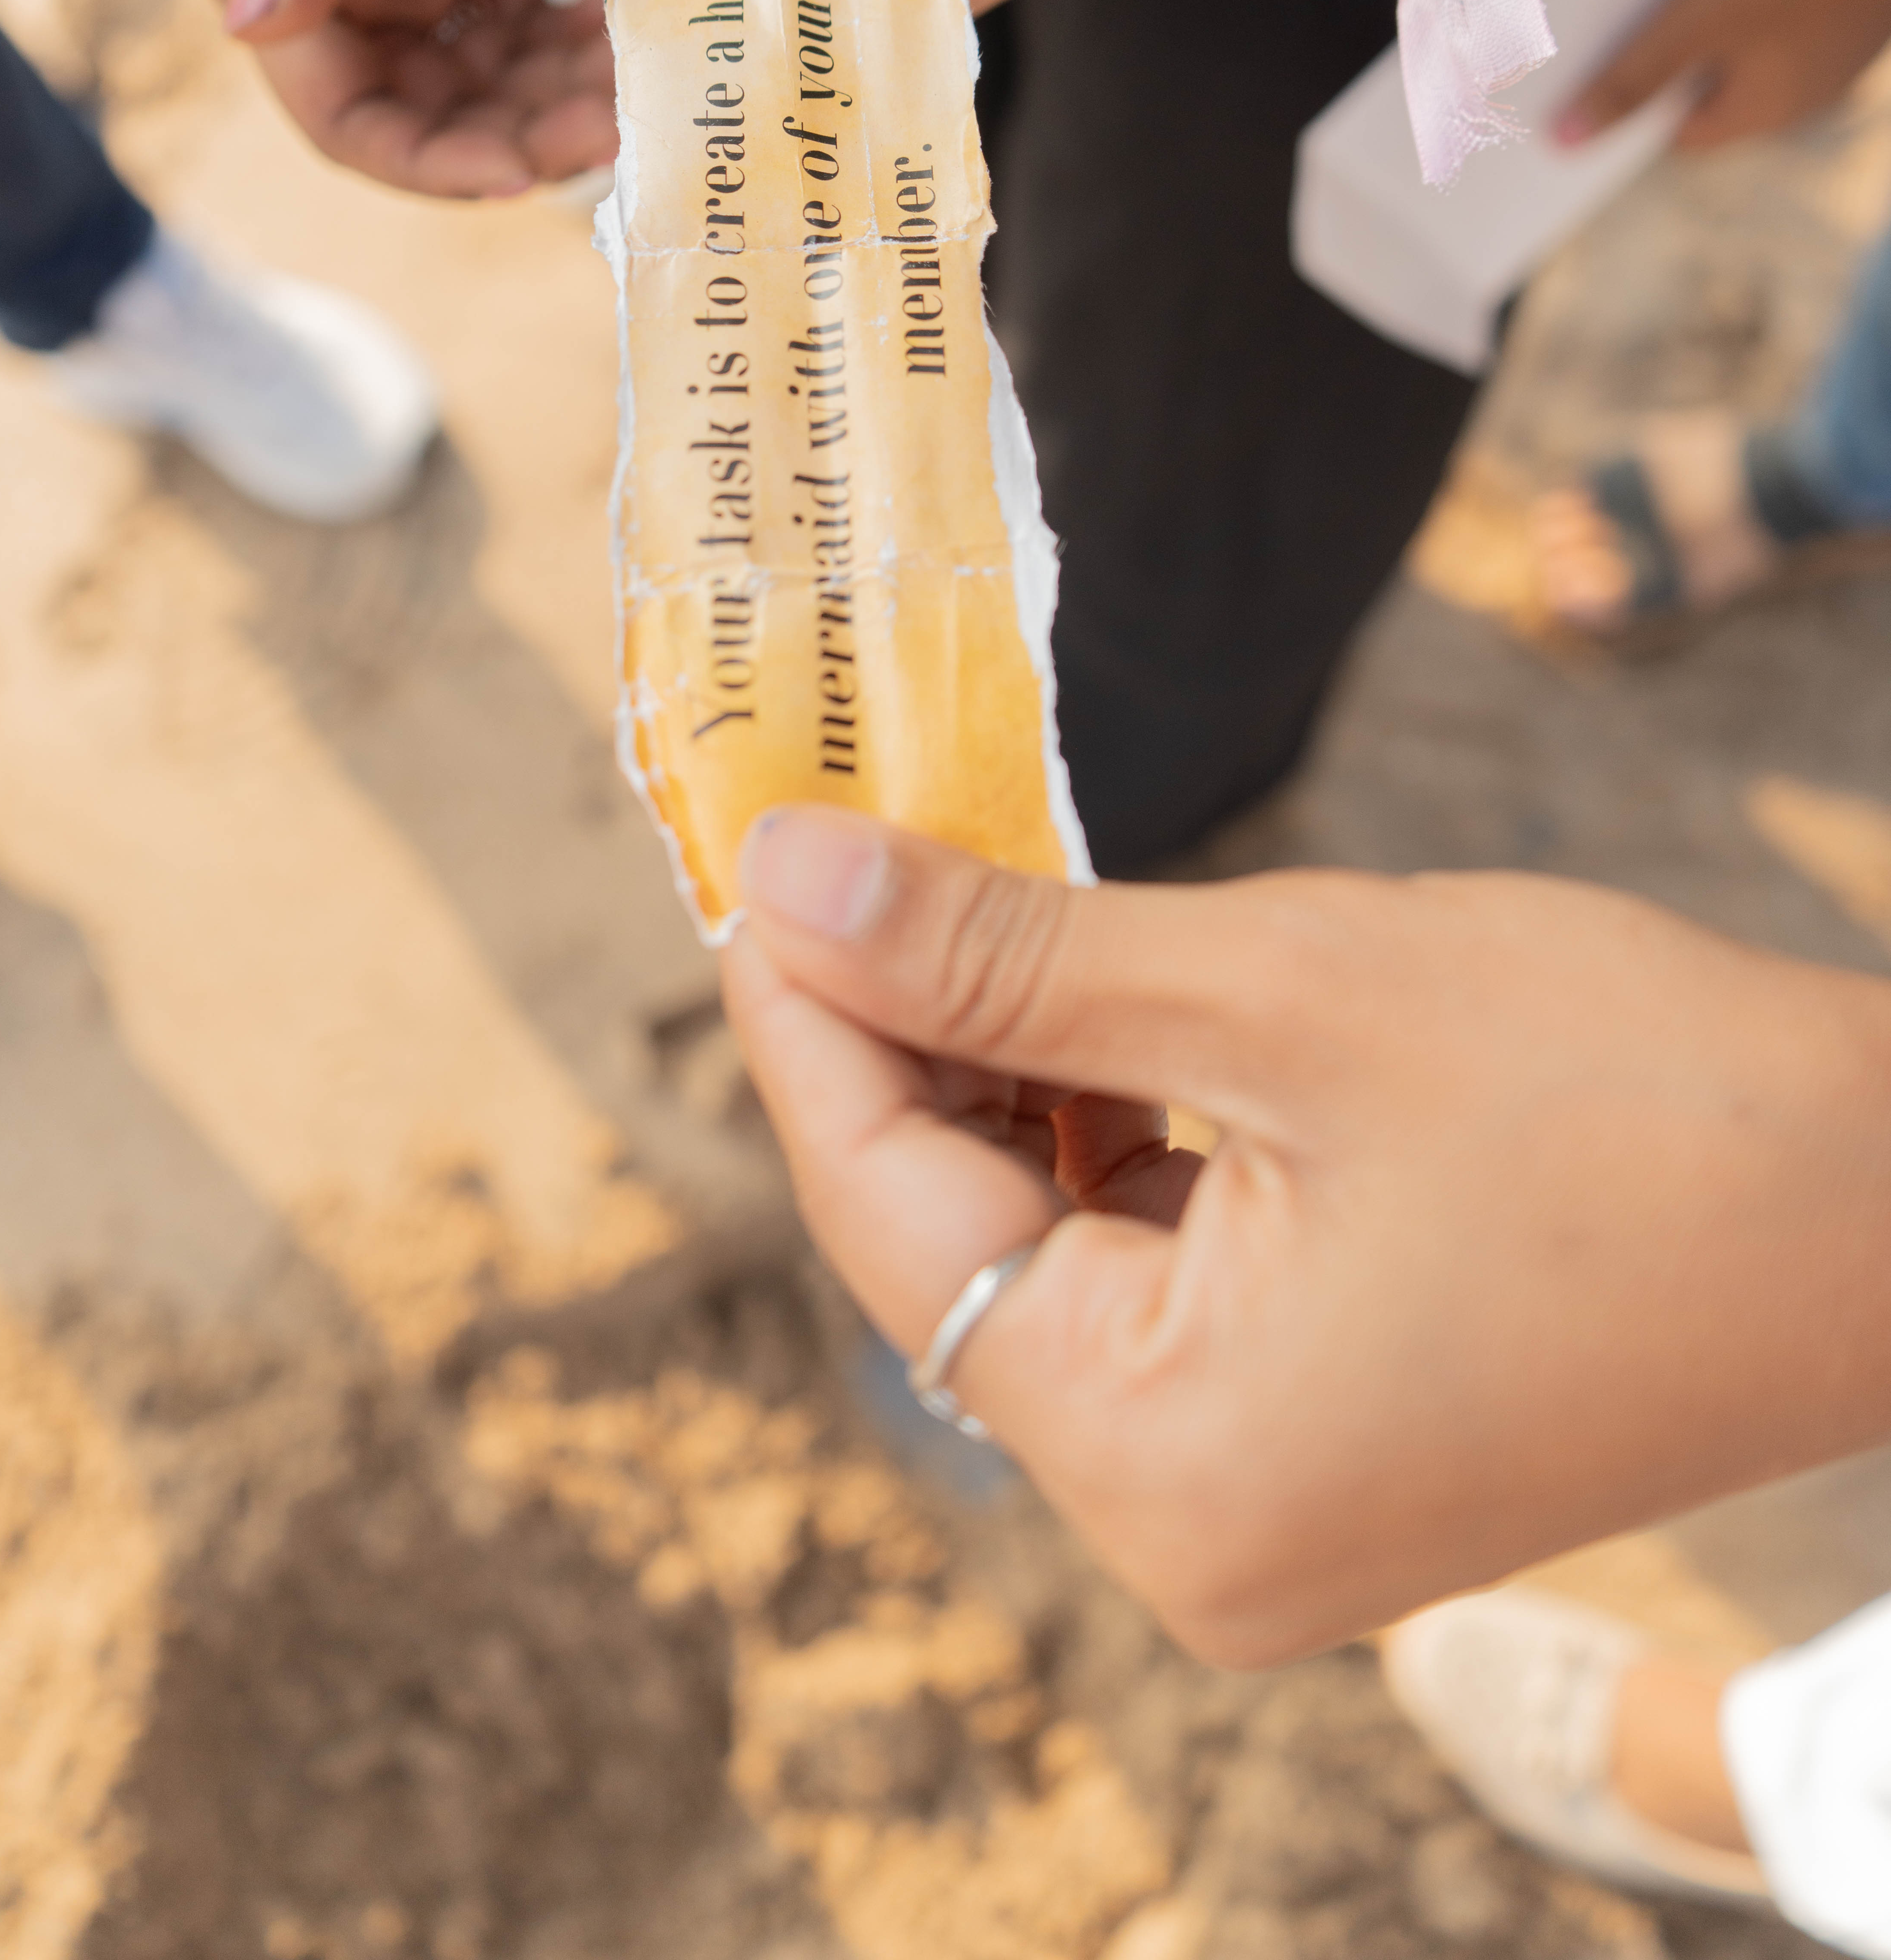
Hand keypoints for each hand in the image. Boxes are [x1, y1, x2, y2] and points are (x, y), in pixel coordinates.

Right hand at [193, 0, 615, 196]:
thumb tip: (258, 21)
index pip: (355, 123)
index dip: (434, 160)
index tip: (525, 168)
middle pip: (439, 108)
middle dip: (527, 125)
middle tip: (627, 120)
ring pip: (492, 69)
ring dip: (563, 85)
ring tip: (649, 76)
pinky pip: (524, 11)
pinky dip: (577, 29)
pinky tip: (639, 25)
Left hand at [724, 810, 1890, 1665]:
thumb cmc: (1630, 1096)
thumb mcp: (1278, 991)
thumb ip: (1007, 957)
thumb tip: (785, 881)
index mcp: (1173, 1469)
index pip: (892, 1220)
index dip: (805, 1020)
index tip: (755, 858)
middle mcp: (1197, 1538)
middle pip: (955, 1251)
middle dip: (901, 1039)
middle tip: (846, 847)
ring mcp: (1263, 1511)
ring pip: (1047, 1258)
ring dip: (1002, 1078)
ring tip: (965, 899)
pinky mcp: (1323, 1449)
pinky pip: (1150, 1286)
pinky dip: (1107, 1141)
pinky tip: (1086, 1012)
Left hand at [1557, 0, 1890, 152]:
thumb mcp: (1692, 21)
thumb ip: (1632, 80)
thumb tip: (1567, 143)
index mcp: (1768, 111)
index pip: (1687, 135)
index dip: (1642, 107)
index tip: (1605, 77)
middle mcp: (1812, 92)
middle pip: (1721, 89)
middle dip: (1678, 59)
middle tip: (1638, 18)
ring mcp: (1842, 48)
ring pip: (1757, 46)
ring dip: (1719, 23)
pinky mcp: (1858, 2)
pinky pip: (1791, 10)